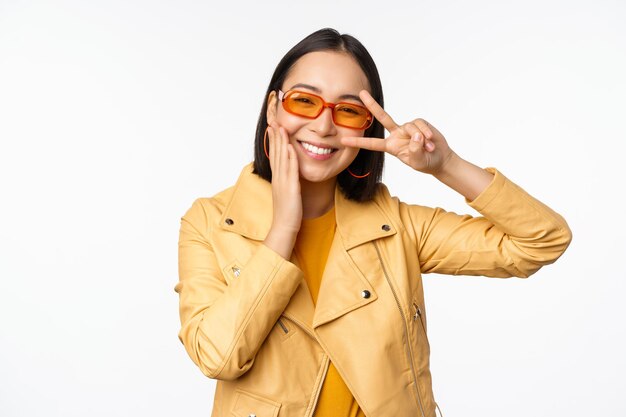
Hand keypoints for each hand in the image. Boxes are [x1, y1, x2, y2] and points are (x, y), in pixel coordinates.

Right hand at [264, 122, 301, 257]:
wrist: (285, 228)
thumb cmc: (288, 213)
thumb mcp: (287, 194)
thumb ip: (287, 183)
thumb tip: (290, 176)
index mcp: (277, 179)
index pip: (275, 156)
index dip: (274, 141)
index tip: (274, 128)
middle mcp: (278, 178)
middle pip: (276, 153)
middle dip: (276, 137)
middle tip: (274, 121)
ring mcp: (283, 182)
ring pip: (281, 158)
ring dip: (281, 142)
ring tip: (281, 127)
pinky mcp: (290, 188)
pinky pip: (289, 170)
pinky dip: (289, 157)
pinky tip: (290, 146)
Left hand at [340, 90, 454, 174]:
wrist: (439, 158)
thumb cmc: (425, 162)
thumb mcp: (417, 161)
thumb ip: (414, 150)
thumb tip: (416, 135)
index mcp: (391, 146)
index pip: (372, 144)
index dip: (358, 142)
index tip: (343, 140)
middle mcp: (396, 134)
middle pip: (382, 117)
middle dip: (372, 105)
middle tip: (361, 93)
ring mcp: (407, 128)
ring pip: (410, 127)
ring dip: (421, 139)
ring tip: (428, 148)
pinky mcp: (419, 123)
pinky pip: (420, 124)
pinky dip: (426, 133)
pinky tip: (431, 141)